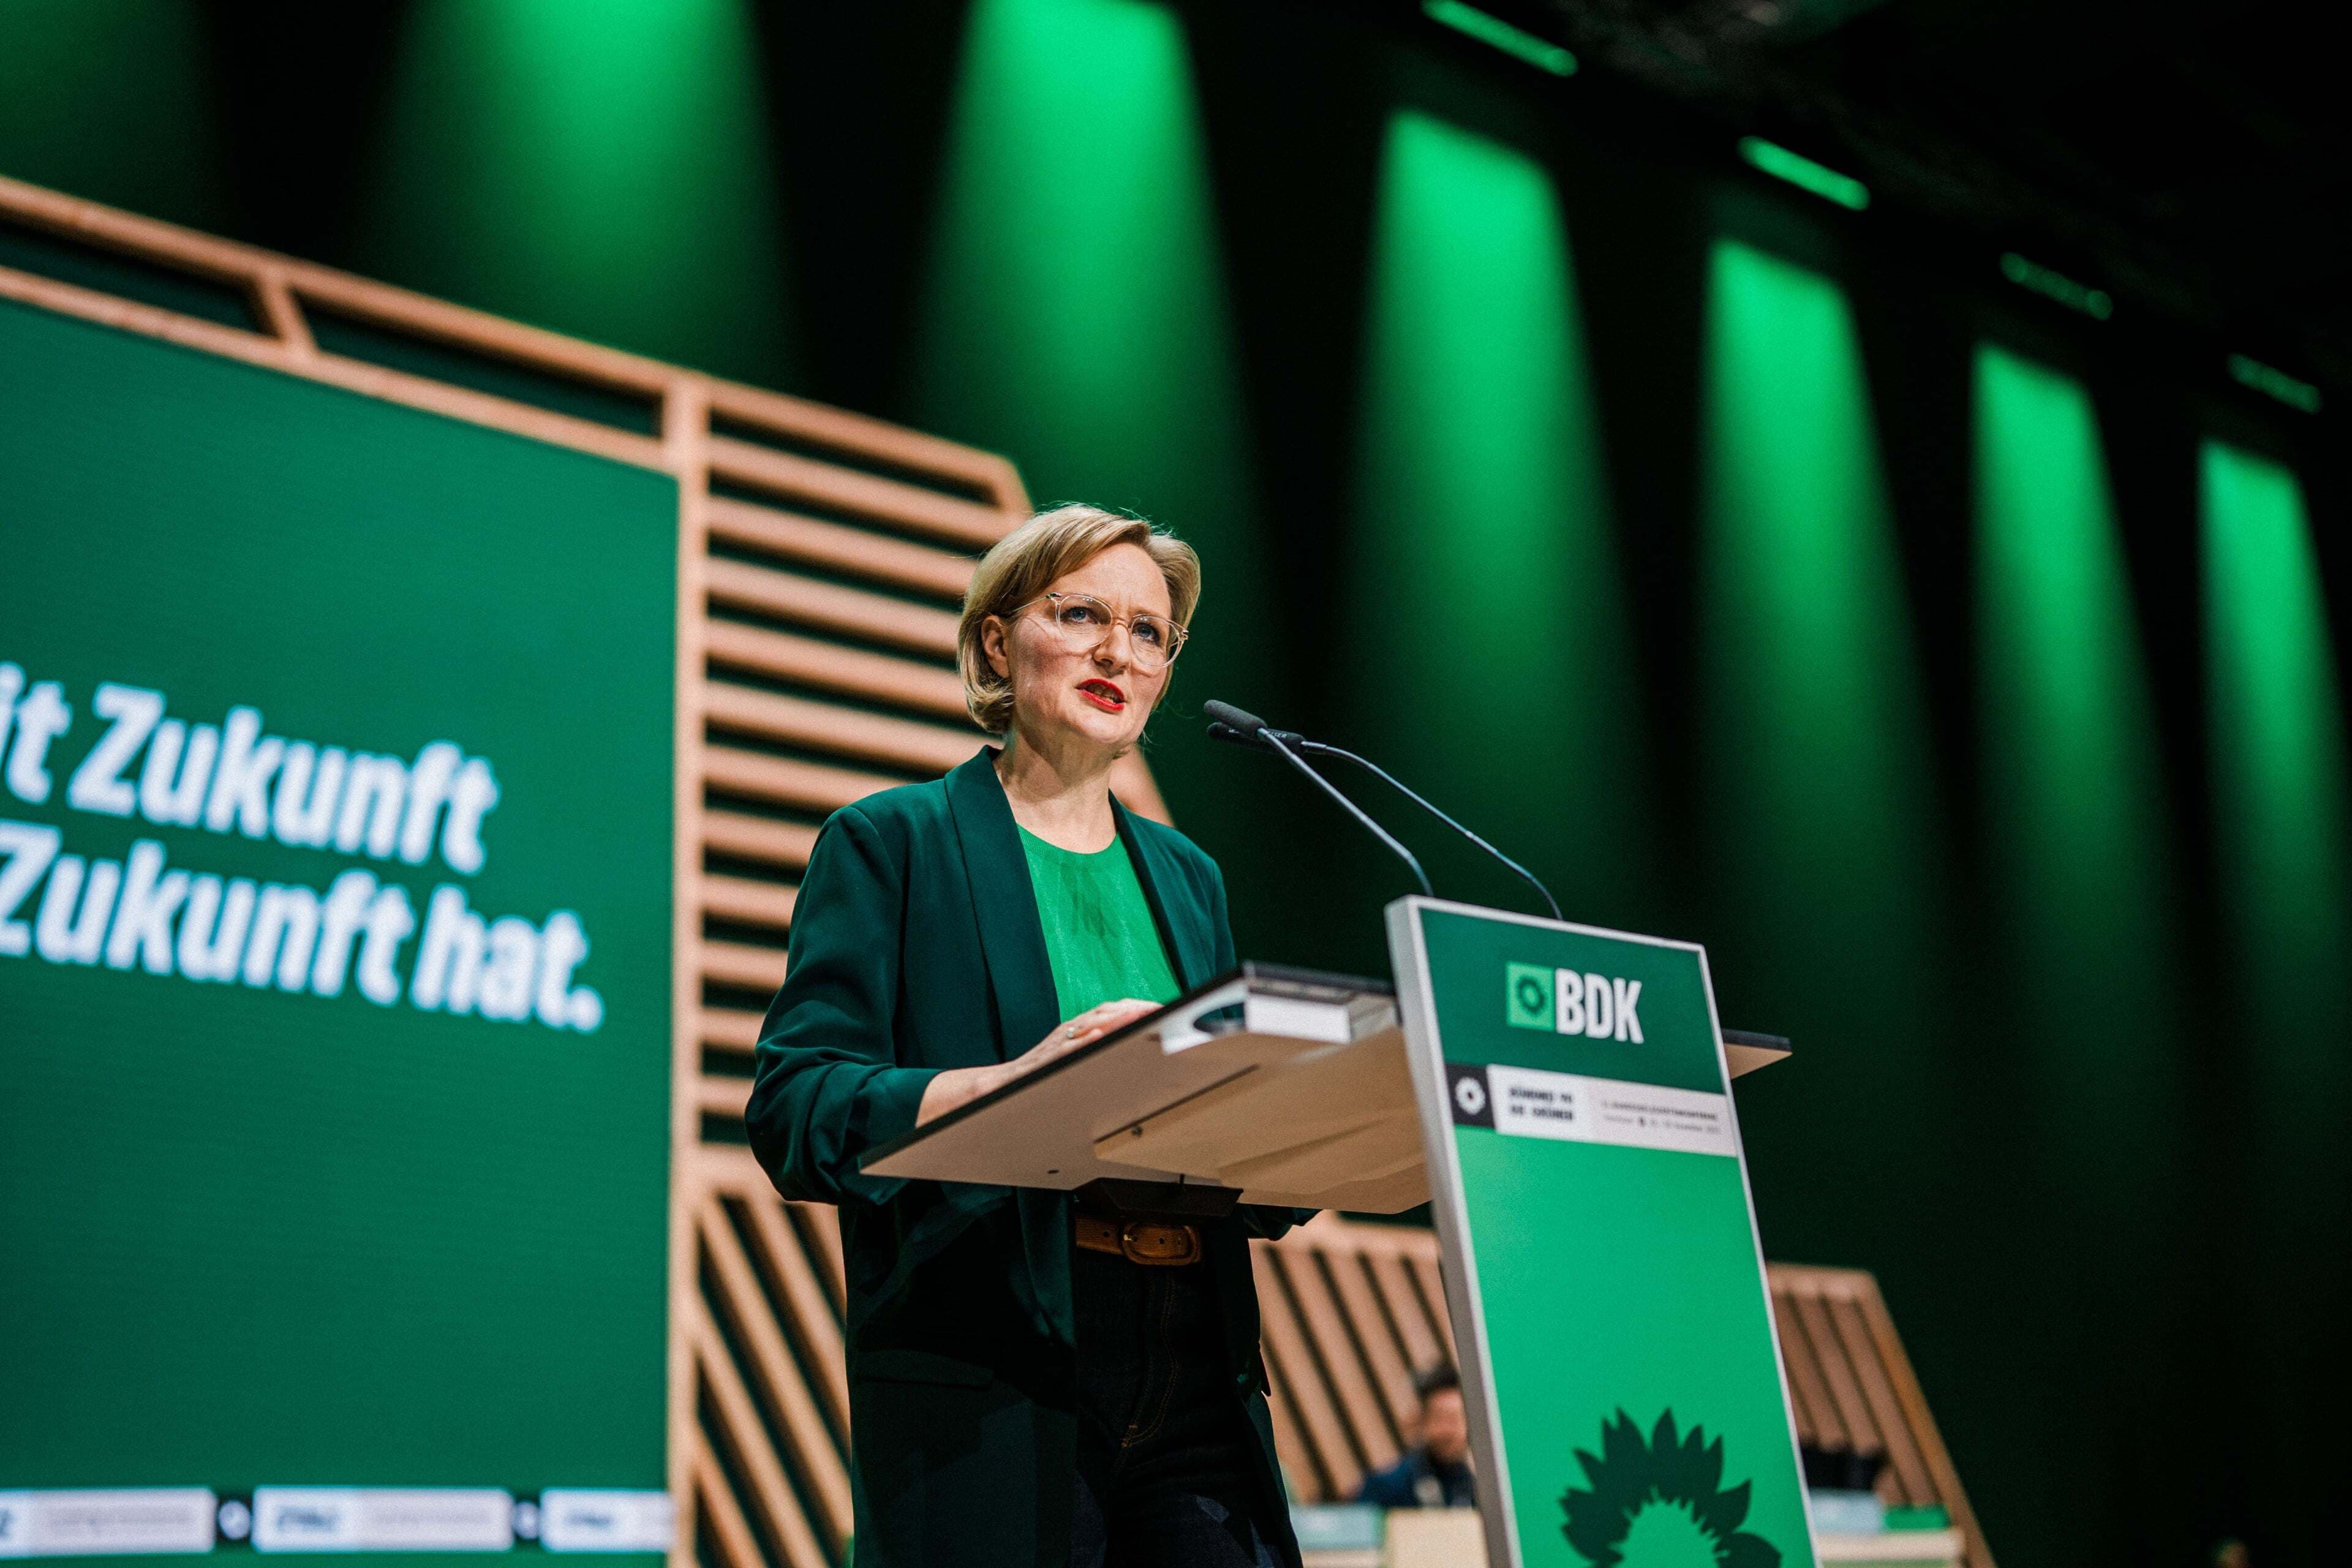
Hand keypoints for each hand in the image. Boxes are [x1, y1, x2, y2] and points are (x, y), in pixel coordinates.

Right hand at [1006, 997, 1160, 1080]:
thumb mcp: (1072, 1052)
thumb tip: (1124, 1040)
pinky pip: (1068, 1047)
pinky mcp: (1049, 1057)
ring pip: (1090, 1024)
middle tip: (1157, 1009)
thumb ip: (1094, 1044)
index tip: (1159, 1008)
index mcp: (1077, 1027)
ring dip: (1115, 1018)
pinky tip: (1100, 1036)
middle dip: (1133, 1008)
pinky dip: (1085, 1040)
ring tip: (1138, 1015)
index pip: (1110, 1009)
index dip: (1135, 1006)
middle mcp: (1070, 1029)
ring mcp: (1059, 1041)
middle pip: (1105, 1011)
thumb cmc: (1041, 1069)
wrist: (1007, 1080)